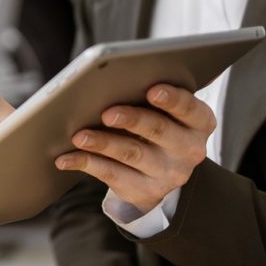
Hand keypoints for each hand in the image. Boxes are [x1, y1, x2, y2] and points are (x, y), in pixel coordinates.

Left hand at [53, 84, 213, 211]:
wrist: (163, 173)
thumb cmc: (159, 126)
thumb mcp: (169, 112)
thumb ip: (157, 94)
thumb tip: (127, 74)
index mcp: (199, 122)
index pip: (190, 109)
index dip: (172, 99)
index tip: (152, 90)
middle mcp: (189, 150)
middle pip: (158, 130)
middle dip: (131, 119)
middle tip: (107, 113)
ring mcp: (167, 173)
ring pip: (131, 153)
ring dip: (102, 143)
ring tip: (79, 135)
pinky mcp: (143, 190)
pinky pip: (110, 174)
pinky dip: (85, 163)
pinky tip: (66, 158)